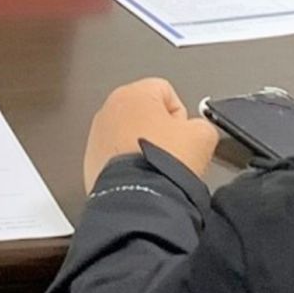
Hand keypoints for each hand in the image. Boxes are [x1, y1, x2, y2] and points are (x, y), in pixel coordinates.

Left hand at [82, 77, 220, 193]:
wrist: (139, 200)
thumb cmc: (163, 164)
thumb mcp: (203, 136)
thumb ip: (202, 124)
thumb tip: (197, 131)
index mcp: (134, 94)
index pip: (166, 92)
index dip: (181, 115)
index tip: (184, 135)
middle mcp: (109, 110)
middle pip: (145, 113)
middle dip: (160, 131)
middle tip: (172, 152)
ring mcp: (97, 135)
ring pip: (128, 135)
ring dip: (142, 148)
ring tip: (155, 167)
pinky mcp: (91, 160)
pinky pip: (116, 156)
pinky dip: (129, 165)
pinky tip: (141, 177)